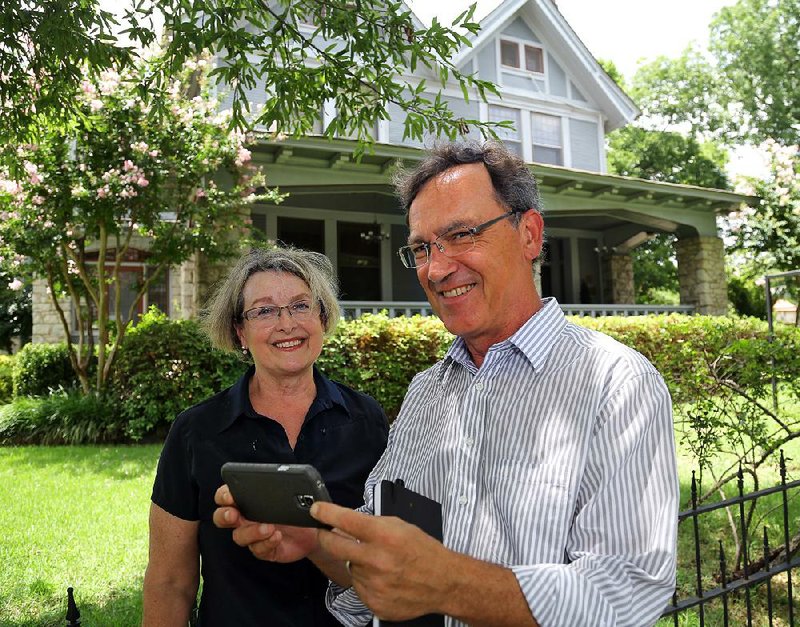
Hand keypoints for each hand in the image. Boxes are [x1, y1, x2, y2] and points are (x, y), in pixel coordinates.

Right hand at [212, 484, 318, 562]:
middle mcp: (244, 519)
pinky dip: (267, 543)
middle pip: (221, 518)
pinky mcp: (263, 550)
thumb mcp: (286, 493)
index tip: (230, 495)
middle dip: (225, 515)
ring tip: (268, 527)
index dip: (223, 496)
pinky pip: (258, 550)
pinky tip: (277, 536)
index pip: (224, 497)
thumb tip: (277, 476)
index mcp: (245, 501)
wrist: (312, 529)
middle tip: (234, 514)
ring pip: (239, 536)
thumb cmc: (295, 507)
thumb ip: (275, 486)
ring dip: (251, 531)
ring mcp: (252, 536)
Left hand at [311, 501, 451, 620]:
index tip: (316, 510)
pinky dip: (367, 581)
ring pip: (351, 568)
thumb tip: (344, 525)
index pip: (346, 520)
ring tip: (380, 563)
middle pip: (335, 546)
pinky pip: (360, 588)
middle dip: (325, 537)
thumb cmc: (423, 551)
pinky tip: (384, 578)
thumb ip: (371, 525)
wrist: (443, 582)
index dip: (327, 513)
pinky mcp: (374, 603)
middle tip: (324, 532)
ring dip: (358, 563)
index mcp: (384, 536)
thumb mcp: (399, 526)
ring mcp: (374, 585)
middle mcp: (376, 561)